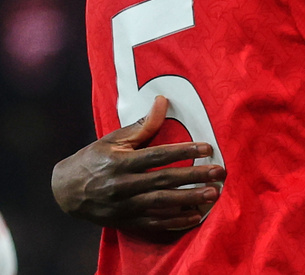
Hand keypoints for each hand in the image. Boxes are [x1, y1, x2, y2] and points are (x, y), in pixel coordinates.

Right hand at [52, 96, 225, 231]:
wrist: (64, 191)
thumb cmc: (93, 159)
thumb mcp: (113, 139)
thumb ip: (142, 125)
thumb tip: (163, 101)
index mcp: (120, 162)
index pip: (158, 155)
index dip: (184, 151)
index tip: (207, 148)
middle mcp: (122, 185)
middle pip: (164, 180)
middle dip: (194, 176)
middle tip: (219, 173)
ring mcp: (124, 206)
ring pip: (161, 204)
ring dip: (189, 199)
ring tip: (212, 194)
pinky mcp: (125, 221)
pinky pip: (152, 223)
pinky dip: (174, 221)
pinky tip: (193, 216)